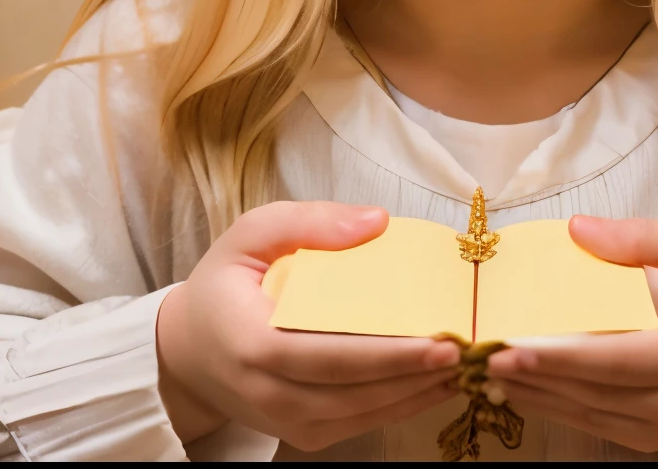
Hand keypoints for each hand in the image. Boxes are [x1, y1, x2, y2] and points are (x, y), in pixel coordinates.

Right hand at [156, 201, 461, 449]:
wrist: (189, 351)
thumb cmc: (225, 285)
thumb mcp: (251, 235)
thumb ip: (309, 222)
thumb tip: (377, 222)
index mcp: (251, 342)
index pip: (327, 356)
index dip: (387, 355)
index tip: (440, 342)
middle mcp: (267, 393)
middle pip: (353, 392)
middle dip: (416, 375)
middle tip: (468, 352)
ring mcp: (285, 421)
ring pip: (362, 415)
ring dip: (417, 393)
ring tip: (464, 366)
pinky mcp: (301, 435)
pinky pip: (358, 424)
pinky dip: (400, 406)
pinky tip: (434, 384)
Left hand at [485, 216, 657, 458]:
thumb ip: (645, 238)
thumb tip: (578, 229)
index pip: (613, 362)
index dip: (557, 359)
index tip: (508, 347)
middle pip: (590, 393)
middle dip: (529, 375)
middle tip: (474, 353)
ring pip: (587, 415)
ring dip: (534, 394)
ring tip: (482, 368)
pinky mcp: (657, 435)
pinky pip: (598, 426)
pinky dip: (558, 407)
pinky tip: (522, 387)